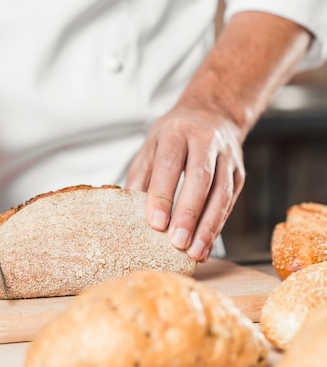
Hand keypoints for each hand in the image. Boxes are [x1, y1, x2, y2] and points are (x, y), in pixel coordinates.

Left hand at [125, 103, 244, 261]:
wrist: (212, 114)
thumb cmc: (173, 135)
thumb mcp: (150, 146)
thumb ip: (140, 177)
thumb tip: (127, 212)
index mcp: (176, 132)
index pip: (170, 165)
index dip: (163, 195)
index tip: (156, 223)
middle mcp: (205, 141)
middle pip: (200, 180)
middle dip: (189, 214)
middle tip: (177, 243)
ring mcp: (227, 157)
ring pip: (221, 194)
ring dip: (208, 226)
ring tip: (194, 252)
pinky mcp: (239, 173)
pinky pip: (229, 203)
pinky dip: (217, 226)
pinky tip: (205, 245)